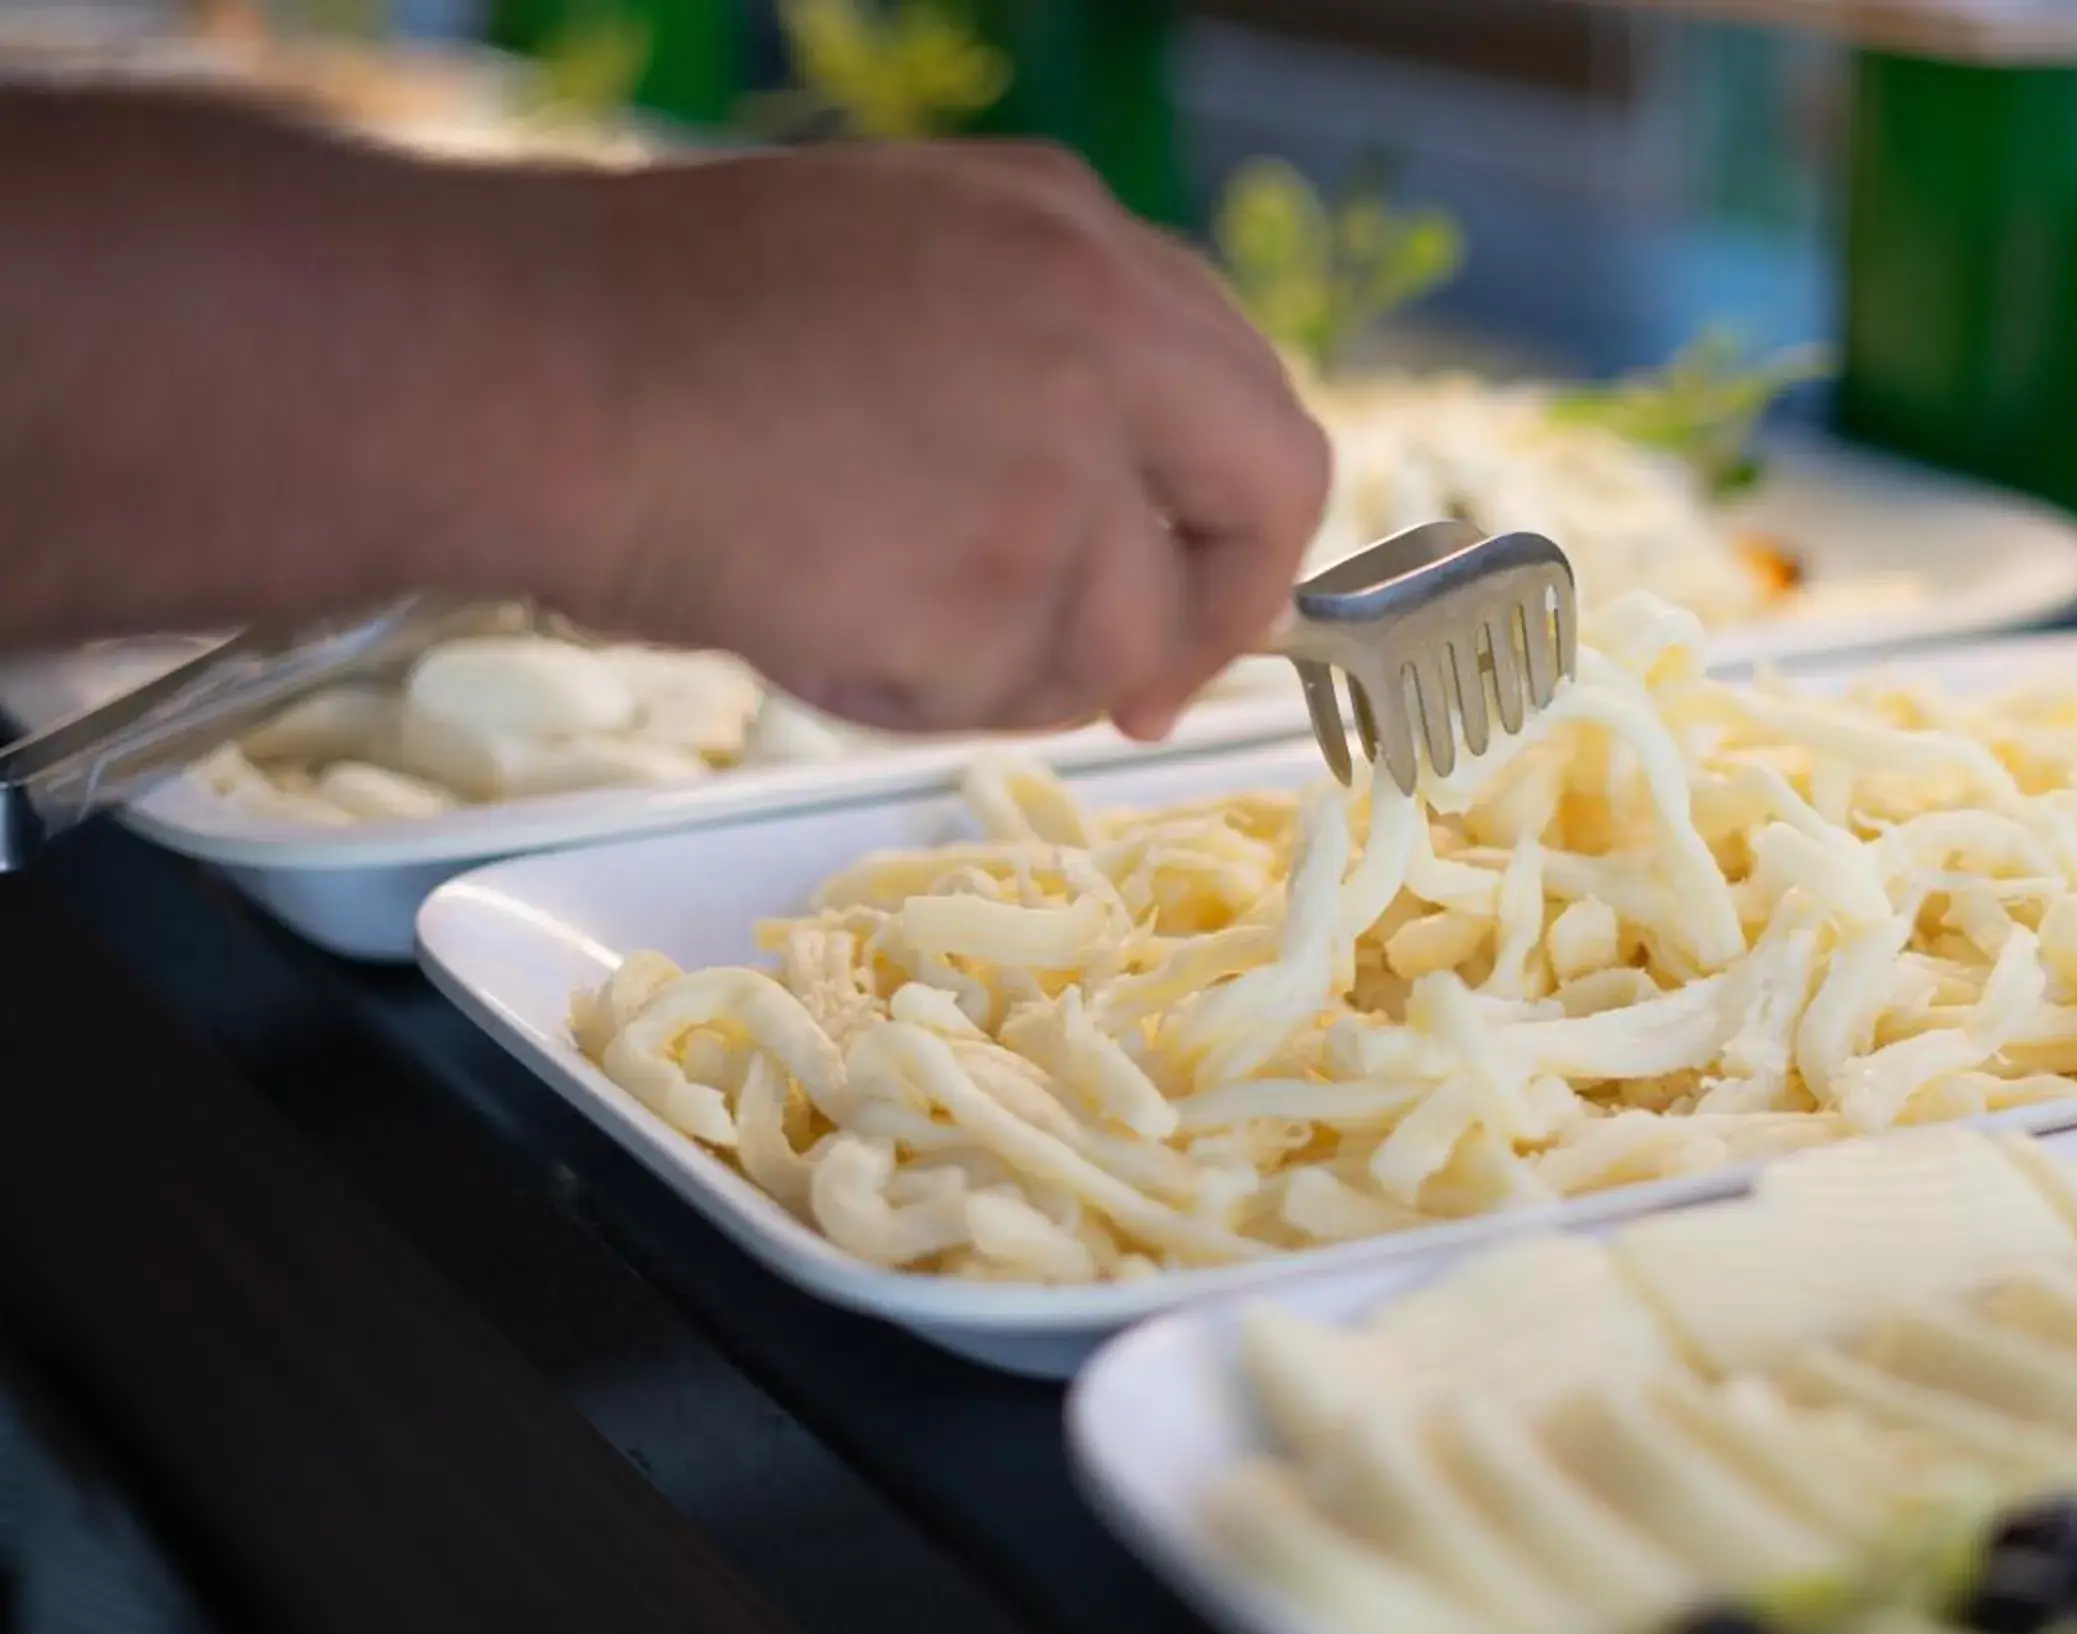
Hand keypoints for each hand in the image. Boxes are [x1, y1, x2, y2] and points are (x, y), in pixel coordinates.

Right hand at [563, 142, 1328, 739]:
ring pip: (1128, 630)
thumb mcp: (893, 273)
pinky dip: (927, 694)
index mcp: (1073, 231)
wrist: (541, 373)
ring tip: (863, 621)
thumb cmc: (658, 332)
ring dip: (1015, 671)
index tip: (1194, 582)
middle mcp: (1105, 323)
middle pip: (1270, 487)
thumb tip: (1119, 509)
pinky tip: (822, 627)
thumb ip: (1031, 363)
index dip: (1227, 507)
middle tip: (1151, 692)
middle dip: (1221, 610)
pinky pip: (1019, 689)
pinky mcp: (1009, 573)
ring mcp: (1068, 450)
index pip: (1236, 383)